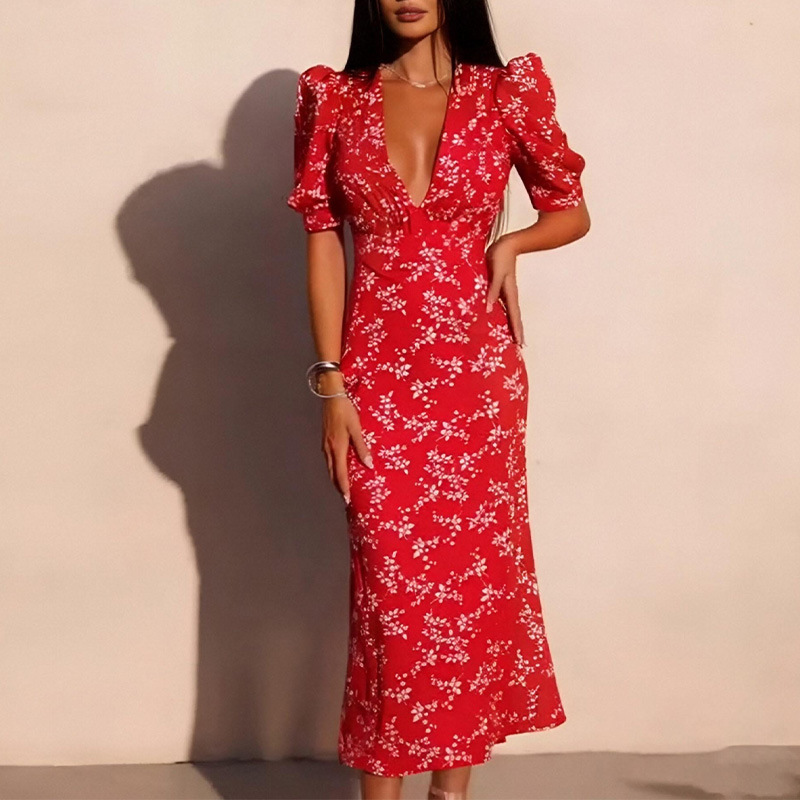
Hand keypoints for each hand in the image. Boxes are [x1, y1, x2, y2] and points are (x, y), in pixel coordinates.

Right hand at [318, 370, 372, 504]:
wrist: (330, 396)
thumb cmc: (345, 410)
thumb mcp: (356, 428)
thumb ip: (362, 447)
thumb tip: (369, 465)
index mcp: (337, 448)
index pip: (340, 474)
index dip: (344, 488)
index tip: (347, 500)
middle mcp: (329, 449)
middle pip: (333, 474)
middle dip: (339, 487)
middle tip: (346, 499)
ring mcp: (325, 445)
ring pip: (330, 468)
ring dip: (336, 479)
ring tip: (343, 488)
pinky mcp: (325, 440)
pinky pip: (329, 460)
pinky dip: (334, 469)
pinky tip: (339, 469)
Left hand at [485, 236, 524, 345]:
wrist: (507, 243)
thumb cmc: (501, 256)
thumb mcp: (496, 273)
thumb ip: (493, 290)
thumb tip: (490, 308)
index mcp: (510, 293)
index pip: (514, 315)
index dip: (516, 329)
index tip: (520, 343)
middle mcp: (510, 294)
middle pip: (515, 316)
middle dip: (518, 331)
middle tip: (520, 346)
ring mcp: (506, 291)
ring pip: (511, 312)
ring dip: (512, 324)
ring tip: (514, 336)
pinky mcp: (502, 286)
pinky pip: (504, 304)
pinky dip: (504, 313)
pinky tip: (500, 317)